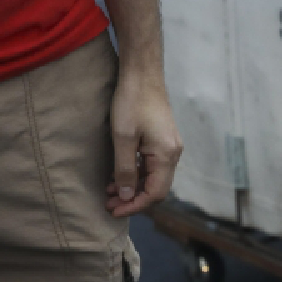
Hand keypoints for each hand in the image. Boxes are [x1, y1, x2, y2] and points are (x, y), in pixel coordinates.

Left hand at [106, 68, 182, 217]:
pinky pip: (152, 164)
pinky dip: (136, 172)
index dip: (134, 205)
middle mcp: (173, 152)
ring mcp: (169, 144)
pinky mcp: (162, 137)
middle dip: (132, 198)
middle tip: (108, 202)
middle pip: (156, 187)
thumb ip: (124, 169)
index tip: (114, 210)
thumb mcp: (123, 137)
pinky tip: (119, 172)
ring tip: (109, 190)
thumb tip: (126, 195)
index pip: (155, 193)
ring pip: (153, 176)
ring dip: (133, 185)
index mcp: (167, 154)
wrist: (142, 71)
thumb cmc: (132, 101)